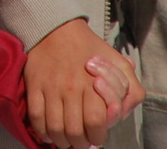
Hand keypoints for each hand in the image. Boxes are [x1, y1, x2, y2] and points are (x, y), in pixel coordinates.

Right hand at [24, 19, 134, 147]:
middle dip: (80, 143)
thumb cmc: (90, 49)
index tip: (97, 136)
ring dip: (62, 141)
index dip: (98, 136)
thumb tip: (124, 112)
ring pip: (55, 128)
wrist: (57, 28)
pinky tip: (49, 133)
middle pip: (75, 131)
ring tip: (66, 141)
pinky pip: (36, 117)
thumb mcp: (118, 62)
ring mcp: (51, 87)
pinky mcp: (34, 85)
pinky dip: (42, 131)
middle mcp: (72, 87)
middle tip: (82, 142)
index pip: (96, 122)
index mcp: (94, 82)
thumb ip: (131, 88)